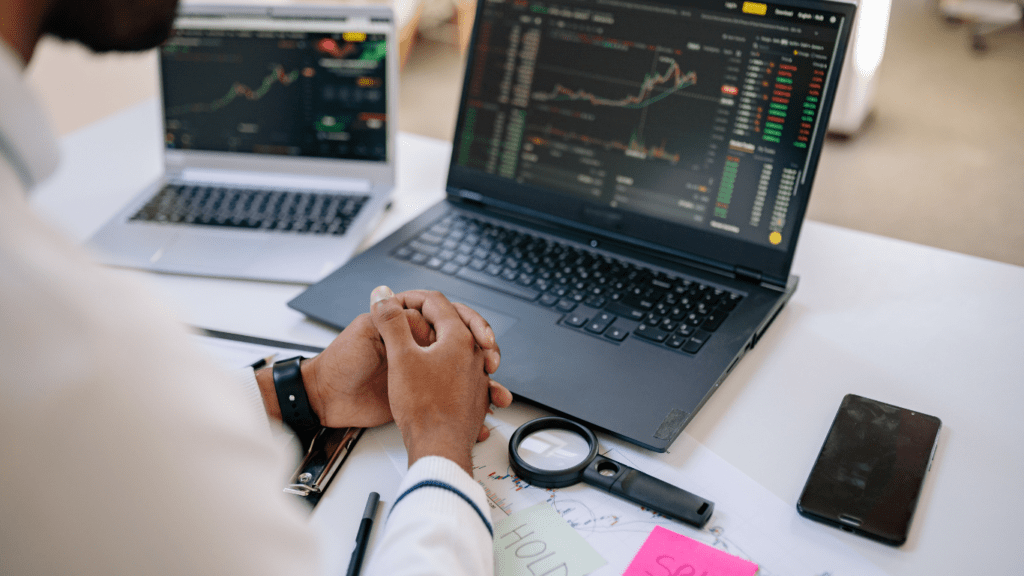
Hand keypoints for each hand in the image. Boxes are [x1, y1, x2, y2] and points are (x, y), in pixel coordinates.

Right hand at [370, 287, 509, 473]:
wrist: (439, 448)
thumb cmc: (423, 407)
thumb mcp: (400, 357)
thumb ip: (391, 322)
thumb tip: (383, 296)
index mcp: (458, 338)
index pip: (436, 304)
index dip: (410, 298)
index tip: (394, 305)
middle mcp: (474, 354)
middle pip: (458, 321)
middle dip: (436, 315)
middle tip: (419, 314)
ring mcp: (478, 376)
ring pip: (465, 346)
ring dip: (446, 340)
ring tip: (430, 341)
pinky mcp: (475, 396)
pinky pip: (467, 371)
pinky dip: (453, 365)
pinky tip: (439, 374)